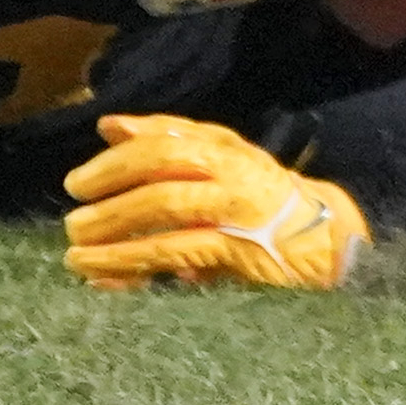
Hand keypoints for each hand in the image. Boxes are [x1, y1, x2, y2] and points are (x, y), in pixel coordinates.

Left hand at [60, 113, 369, 292]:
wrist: (331, 243)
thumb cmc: (265, 200)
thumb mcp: (225, 161)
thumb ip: (171, 142)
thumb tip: (111, 126)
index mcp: (223, 148)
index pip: (165, 139)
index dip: (121, 151)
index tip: (81, 173)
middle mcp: (229, 172)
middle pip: (158, 171)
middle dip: (109, 187)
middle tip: (74, 208)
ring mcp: (235, 210)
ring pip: (163, 210)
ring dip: (114, 231)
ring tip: (76, 252)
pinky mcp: (238, 252)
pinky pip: (177, 254)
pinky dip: (136, 265)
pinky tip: (106, 278)